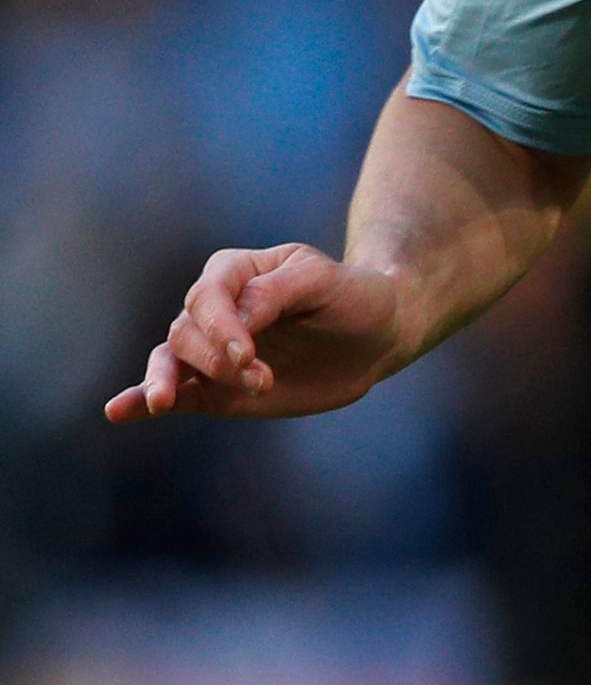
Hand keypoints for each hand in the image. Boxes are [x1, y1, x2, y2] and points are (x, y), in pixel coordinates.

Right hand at [105, 243, 421, 422]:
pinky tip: (118, 411)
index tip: (248, 355)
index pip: (207, 297)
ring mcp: (212, 350)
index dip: (221, 327)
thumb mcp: (322, 281)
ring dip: (170, 381)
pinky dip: (141, 401)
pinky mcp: (219, 388)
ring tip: (165, 401)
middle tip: (263, 380)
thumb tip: (233, 320)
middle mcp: (214, 310)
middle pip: (187, 332)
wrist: (377, 334)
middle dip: (217, 360)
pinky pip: (174, 393)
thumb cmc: (352, 297)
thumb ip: (274, 294)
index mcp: (234, 273)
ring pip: (171, 360)